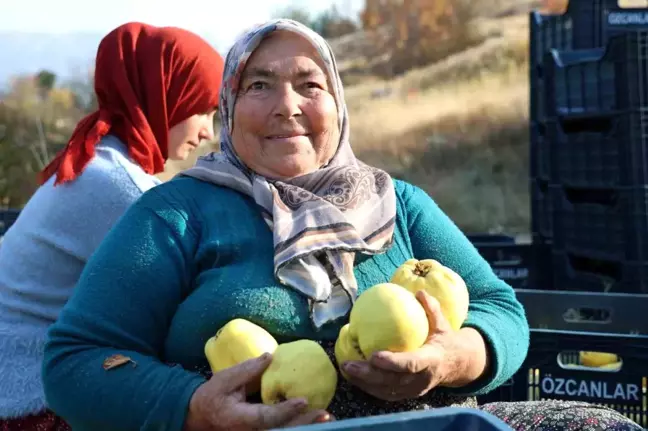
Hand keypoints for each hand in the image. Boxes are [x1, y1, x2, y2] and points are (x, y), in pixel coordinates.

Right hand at [184, 353, 333, 430]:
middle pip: (281, 430)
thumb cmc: (211, 397)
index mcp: (241, 419)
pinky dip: (297, 423)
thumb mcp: (223, 380)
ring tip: (324, 417)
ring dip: (304, 425)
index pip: (266, 417)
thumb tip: (270, 357)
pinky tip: (312, 417)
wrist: (200, 417)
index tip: (303, 401)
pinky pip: (281, 429)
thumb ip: (247, 370)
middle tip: (324, 414)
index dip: (285, 410)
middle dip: (303, 423)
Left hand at [341, 290, 485, 401]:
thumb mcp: (444, 324)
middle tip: (348, 364)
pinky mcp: (407, 394)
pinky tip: (352, 376)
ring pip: (386, 390)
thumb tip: (419, 292)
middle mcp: (422, 379)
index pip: (411, 364)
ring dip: (363, 382)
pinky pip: (385, 393)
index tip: (374, 355)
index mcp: (432, 361)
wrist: (458, 366)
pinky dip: (368, 386)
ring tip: (345, 369)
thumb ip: (432, 309)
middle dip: (369, 375)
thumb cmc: (446, 341)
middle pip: (393, 381)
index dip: (392, 362)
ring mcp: (414, 390)